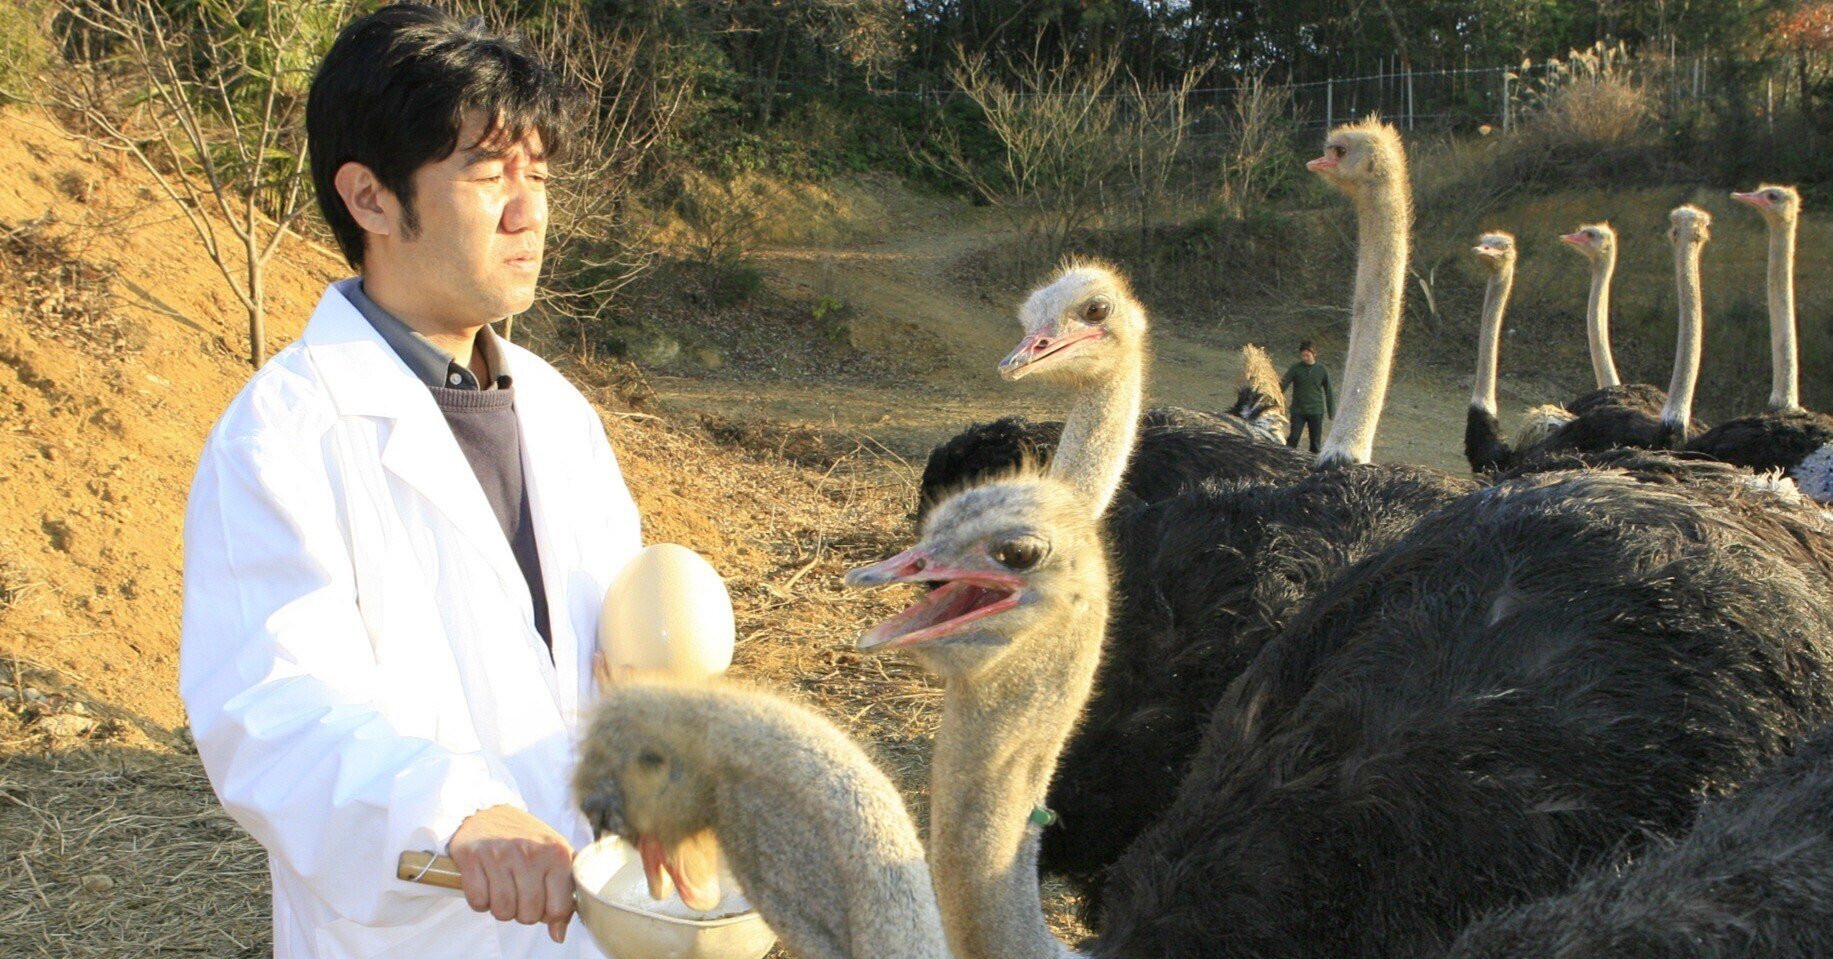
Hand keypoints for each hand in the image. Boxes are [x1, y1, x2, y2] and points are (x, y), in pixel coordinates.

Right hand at [449, 804, 574, 942]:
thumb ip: (562, 895)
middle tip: (518, 893)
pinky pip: (478, 902)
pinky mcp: (473, 856)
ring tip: (503, 889)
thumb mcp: (553, 858)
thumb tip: (558, 936)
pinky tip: (486, 884)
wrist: (488, 810)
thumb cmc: (526, 838)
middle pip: (528, 915)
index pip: (558, 910)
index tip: (542, 902)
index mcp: (557, 853)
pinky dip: (480, 901)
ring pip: (502, 911)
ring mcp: (500, 854)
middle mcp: (531, 852)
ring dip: (500, 908)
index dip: (548, 914)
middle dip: (522, 912)